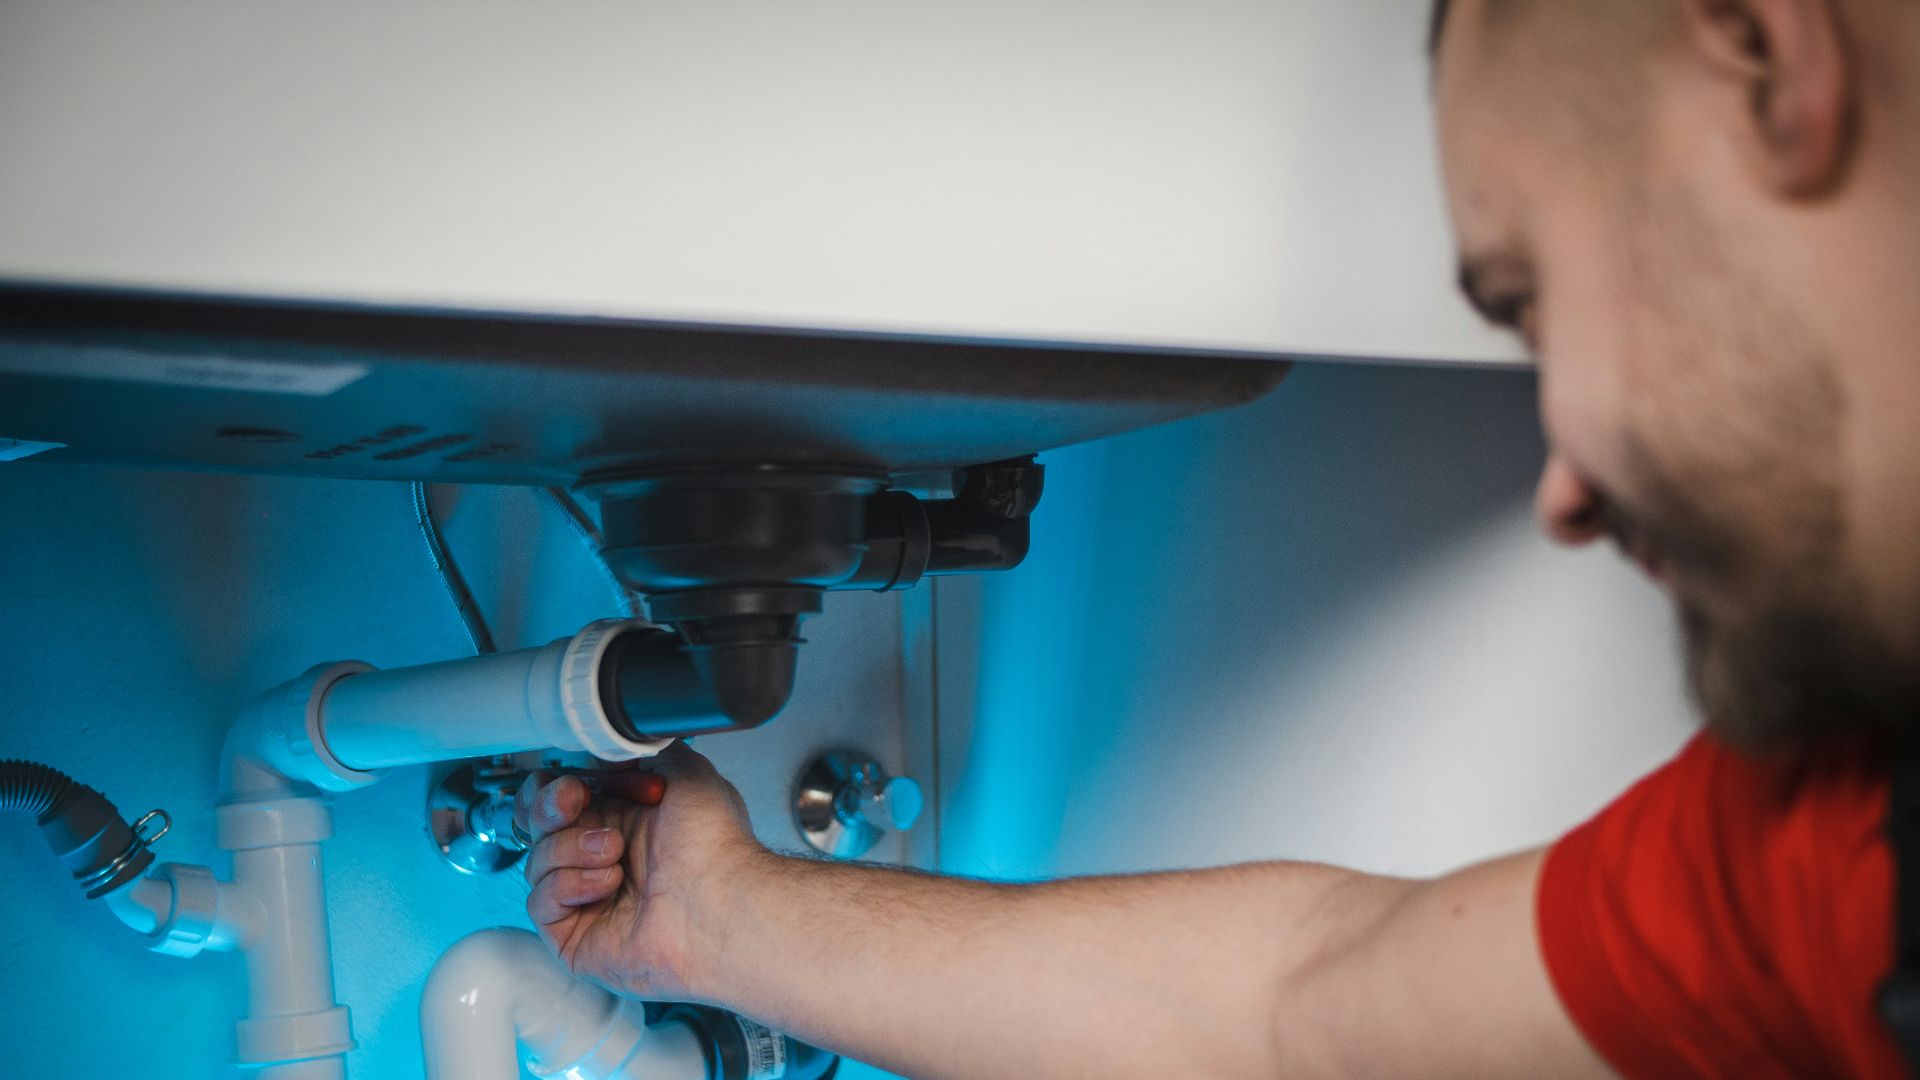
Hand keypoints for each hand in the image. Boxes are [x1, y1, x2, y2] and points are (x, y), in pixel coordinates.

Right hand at [514, 742, 764, 1000]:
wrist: (719, 898)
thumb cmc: (712, 845)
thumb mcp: (687, 772)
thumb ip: (646, 750)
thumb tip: (614, 745)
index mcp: (621, 820)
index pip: (558, 801)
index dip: (550, 788)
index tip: (568, 782)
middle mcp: (600, 857)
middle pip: (537, 828)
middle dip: (549, 807)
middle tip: (573, 802)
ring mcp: (586, 898)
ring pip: (536, 862)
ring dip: (572, 848)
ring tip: (615, 852)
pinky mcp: (574, 935)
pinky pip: (540, 902)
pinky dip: (570, 885)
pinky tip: (608, 884)